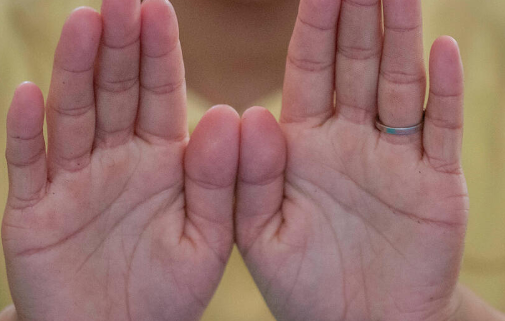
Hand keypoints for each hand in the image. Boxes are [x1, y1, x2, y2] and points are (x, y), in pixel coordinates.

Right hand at [2, 1, 238, 319]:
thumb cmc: (169, 289)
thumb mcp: (207, 238)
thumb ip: (219, 180)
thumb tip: (225, 114)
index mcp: (162, 161)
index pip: (161, 95)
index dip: (160, 53)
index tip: (159, 7)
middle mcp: (116, 161)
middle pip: (116, 93)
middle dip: (118, 44)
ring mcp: (73, 182)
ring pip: (72, 116)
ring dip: (76, 71)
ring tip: (84, 23)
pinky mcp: (34, 212)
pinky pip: (31, 167)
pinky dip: (29, 133)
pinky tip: (31, 94)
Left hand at [236, 0, 467, 319]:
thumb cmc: (301, 285)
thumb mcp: (259, 234)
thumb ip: (251, 176)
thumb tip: (251, 112)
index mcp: (302, 145)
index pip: (308, 71)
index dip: (314, 27)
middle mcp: (348, 140)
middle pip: (355, 64)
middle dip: (359, 14)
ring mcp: (394, 156)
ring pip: (400, 84)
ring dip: (402, 37)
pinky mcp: (434, 181)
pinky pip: (442, 129)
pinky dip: (446, 92)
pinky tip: (443, 50)